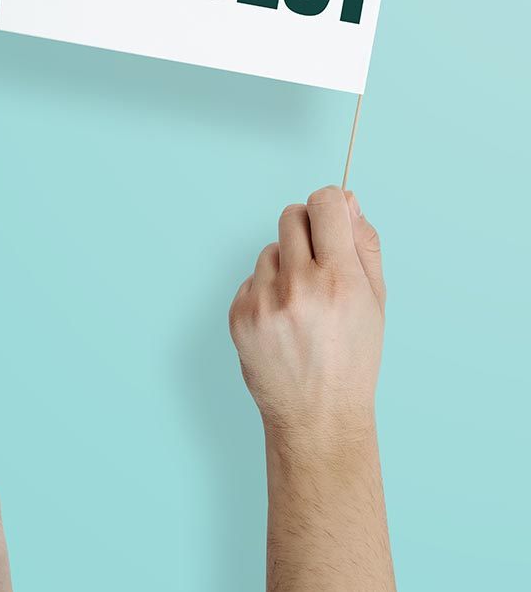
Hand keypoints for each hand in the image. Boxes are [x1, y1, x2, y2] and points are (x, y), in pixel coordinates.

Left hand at [228, 186, 384, 441]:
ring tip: (303, 303)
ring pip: (270, 250)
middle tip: (318, 257)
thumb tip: (347, 200)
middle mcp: (297, 286)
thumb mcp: (375, 301)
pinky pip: (251, 279)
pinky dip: (266, 291)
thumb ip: (364, 245)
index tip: (332, 214)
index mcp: (339, 280)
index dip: (331, 204)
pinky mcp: (238, 315)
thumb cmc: (352, 357)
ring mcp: (262, 301)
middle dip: (307, 228)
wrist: (317, 413)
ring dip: (286, 264)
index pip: (325, 205)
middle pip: (291, 216)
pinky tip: (283, 321)